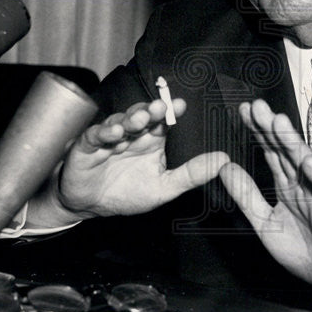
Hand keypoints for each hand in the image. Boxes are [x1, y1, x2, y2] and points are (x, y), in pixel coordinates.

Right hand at [55, 98, 228, 218]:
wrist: (91, 206)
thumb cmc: (128, 194)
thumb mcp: (164, 187)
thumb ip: (190, 175)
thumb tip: (223, 161)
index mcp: (152, 140)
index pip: (164, 122)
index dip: (171, 112)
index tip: (181, 105)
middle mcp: (133, 134)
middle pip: (143, 116)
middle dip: (151, 110)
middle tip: (160, 107)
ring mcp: (110, 138)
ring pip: (121, 121)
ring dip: (130, 119)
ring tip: (140, 119)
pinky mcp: (88, 145)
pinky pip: (96, 135)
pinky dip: (105, 132)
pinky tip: (115, 133)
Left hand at [218, 99, 311, 311]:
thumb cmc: (306, 251)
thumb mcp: (264, 223)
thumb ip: (246, 196)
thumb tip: (224, 168)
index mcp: (287, 186)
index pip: (270, 152)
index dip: (257, 132)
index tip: (243, 111)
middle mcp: (303, 185)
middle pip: (285, 152)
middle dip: (271, 128)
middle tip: (256, 106)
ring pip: (304, 165)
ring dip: (291, 143)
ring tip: (278, 122)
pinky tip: (306, 161)